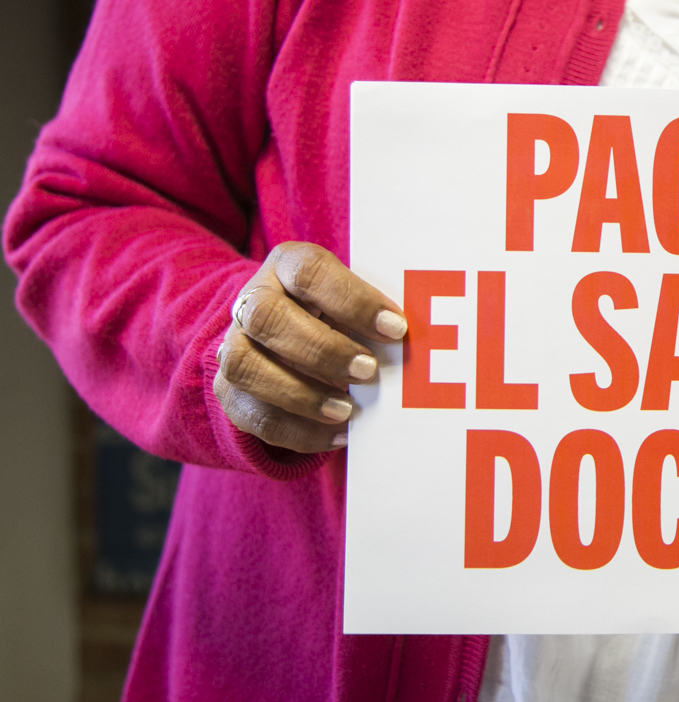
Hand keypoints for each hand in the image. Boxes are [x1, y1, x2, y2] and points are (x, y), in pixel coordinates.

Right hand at [213, 242, 406, 452]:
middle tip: (368, 371)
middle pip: (267, 317)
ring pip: (245, 366)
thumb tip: (426, 345)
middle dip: (322, 349)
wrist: (285, 332)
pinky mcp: (228, 389)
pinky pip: (251, 413)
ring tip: (347, 411)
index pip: (310, 272)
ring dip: (300, 393)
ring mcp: (233, 344)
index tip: (396, 328)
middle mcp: (252, 299)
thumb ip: (376, 314)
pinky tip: (337, 435)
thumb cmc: (338, 312)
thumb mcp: (355, 299)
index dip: (353, 300)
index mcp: (287, 265)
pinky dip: (297, 430)